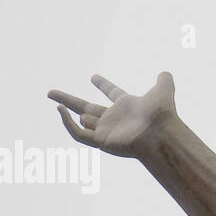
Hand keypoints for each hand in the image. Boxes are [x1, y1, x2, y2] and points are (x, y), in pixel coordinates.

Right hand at [47, 72, 177, 158]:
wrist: (160, 134)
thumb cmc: (162, 115)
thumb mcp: (164, 90)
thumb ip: (164, 80)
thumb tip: (165, 74)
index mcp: (128, 105)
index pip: (112, 93)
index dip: (104, 85)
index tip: (94, 77)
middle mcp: (115, 118)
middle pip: (87, 107)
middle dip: (68, 100)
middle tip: (50, 92)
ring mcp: (107, 131)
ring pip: (81, 122)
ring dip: (68, 112)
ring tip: (56, 100)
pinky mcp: (101, 141)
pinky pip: (78, 134)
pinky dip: (67, 123)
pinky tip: (60, 110)